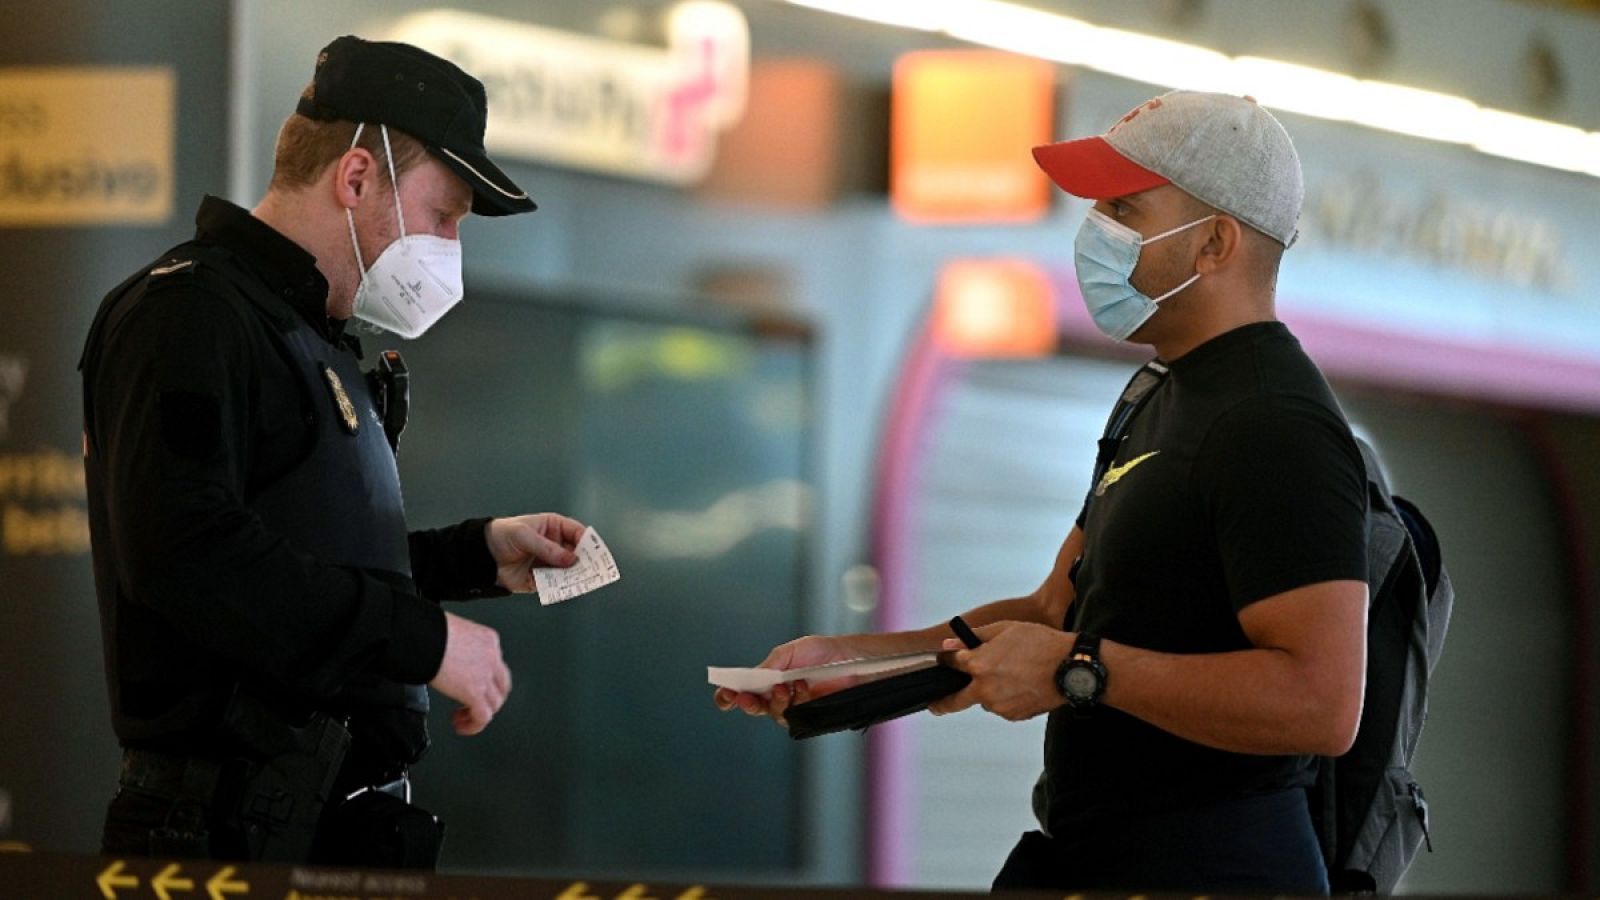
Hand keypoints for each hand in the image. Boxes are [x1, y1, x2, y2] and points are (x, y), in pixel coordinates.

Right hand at [429, 611, 511, 735]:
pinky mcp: (475, 692)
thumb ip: (456, 645)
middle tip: (472, 704)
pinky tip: (461, 725)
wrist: (422, 634)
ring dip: (479, 713)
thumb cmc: (428, 630)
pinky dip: (474, 725)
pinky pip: (483, 717)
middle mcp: (492, 656)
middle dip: (489, 698)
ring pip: (495, 703)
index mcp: (487, 639)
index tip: (467, 684)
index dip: (483, 678)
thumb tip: (445, 656)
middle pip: (502, 685)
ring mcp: (485, 675)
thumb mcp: (450, 632)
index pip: (495, 663)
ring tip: (462, 717)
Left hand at [486, 513, 585, 591]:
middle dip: (585, 561)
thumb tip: (571, 559)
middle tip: (594, 569)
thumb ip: (548, 548)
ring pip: (569, 571)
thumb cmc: (502, 535)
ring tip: (583, 581)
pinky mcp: (541, 579)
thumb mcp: (525, 536)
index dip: (587, 541)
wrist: (481, 556)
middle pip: (577, 554)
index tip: (595, 552)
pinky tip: (567, 588)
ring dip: (576, 576)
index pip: (577, 532)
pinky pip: (556, 584)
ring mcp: (549, 563)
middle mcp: (554, 546)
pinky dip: (562, 587)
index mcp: (553, 528)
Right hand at [712, 635, 862, 725]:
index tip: (725, 695)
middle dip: (745, 703)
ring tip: (784, 687)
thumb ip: (772, 663)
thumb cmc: (823, 652)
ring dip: (775, 701)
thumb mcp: (794, 650)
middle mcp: (778, 695)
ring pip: (773, 713)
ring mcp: (794, 707)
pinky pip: (794, 716)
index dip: (731, 696)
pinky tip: (803, 687)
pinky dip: (795, 702)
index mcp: (770, 679)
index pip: (745, 690)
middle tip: (743, 698)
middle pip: (754, 707)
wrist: (851, 660)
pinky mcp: (809, 715)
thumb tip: (754, 676)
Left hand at [930, 621, 1073, 720]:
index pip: (951, 663)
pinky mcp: (1013, 716)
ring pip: (984, 700)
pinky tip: (1022, 684)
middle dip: (942, 703)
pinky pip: (1001, 706)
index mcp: (979, 665)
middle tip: (934, 705)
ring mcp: (999, 706)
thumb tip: (950, 644)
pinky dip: (1005, 698)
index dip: (946, 660)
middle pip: (955, 700)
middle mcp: (985, 689)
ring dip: (988, 691)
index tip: (944, 660)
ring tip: (1012, 674)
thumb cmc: (1041, 643)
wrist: (1071, 667)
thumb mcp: (1006, 629)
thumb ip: (975, 637)